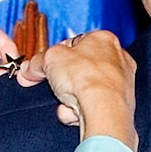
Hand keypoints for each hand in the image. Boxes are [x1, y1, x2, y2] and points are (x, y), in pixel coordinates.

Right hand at [25, 30, 139, 150]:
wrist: (104, 110)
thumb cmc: (88, 79)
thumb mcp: (49, 59)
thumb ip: (36, 62)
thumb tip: (29, 68)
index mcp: (103, 39)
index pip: (74, 43)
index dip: (55, 55)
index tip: (44, 65)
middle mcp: (117, 59)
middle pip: (79, 69)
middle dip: (63, 80)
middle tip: (54, 84)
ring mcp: (121, 83)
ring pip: (85, 90)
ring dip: (70, 98)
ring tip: (67, 100)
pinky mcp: (119, 105)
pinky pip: (91, 106)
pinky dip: (80, 111)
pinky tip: (76, 112)